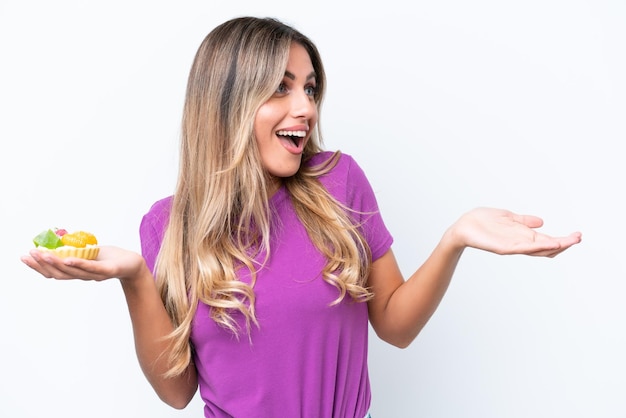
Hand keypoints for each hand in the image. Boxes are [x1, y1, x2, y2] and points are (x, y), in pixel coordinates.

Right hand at [21, 245, 147, 281]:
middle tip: (28, 254)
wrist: (133, 264)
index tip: (24, 257)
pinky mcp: (107, 270)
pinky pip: (90, 267)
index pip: (54, 272)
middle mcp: (84, 276)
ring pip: (71, 270)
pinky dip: (78, 263)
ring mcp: (95, 274)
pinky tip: (67, 259)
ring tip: (42, 254)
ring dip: (55, 262)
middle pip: (58, 273)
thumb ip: (75, 250)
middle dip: (41, 264)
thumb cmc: (111, 258)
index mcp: (78, 272)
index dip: (38, 266)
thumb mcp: (89, 252)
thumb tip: (58, 242)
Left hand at [449, 207, 581, 256]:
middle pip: (547, 248)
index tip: (578, 235)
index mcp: (523, 236)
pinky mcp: (503, 247)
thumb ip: (524, 221)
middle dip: (564, 243)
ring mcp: (512, 246)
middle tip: (579, 238)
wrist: (463, 226)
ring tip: (569, 241)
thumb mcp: (508, 217)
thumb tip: (541, 222)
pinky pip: (521, 249)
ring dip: (554, 246)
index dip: (563, 239)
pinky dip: (534, 247)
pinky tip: (546, 244)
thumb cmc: (483, 222)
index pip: (548, 241)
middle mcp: (520, 243)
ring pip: (537, 250)